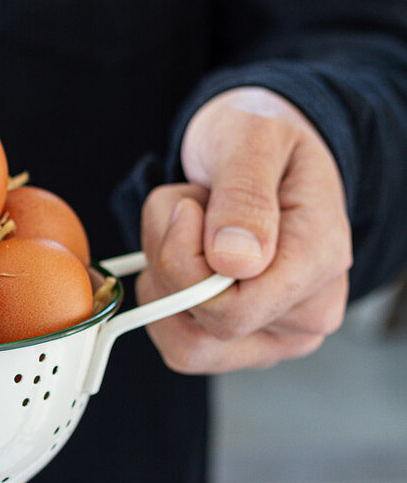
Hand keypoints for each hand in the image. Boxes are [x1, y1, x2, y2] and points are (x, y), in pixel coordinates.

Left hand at [138, 87, 351, 372]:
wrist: (261, 150)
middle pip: (203, 327)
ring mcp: (275, 335)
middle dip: (170, 262)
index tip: (185, 207)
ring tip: (189, 229)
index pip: (234, 309)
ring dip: (162, 280)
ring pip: (185, 343)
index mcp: (321, 262)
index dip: (184, 262)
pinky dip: (163, 297)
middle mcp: (307, 313)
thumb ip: (244, 196)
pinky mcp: (240, 343)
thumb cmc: (260, 140)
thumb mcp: (252, 138)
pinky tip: (182, 256)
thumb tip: (235, 262)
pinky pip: (179, 344)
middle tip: (186, 208)